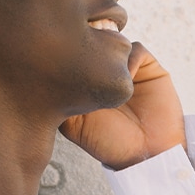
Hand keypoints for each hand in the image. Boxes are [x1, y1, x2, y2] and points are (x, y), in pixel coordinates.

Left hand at [59, 42, 184, 169]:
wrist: (146, 153)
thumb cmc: (107, 141)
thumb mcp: (73, 123)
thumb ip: (59, 99)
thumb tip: (47, 73)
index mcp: (84, 79)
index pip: (72, 54)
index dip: (68, 56)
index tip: (65, 67)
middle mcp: (104, 68)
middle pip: (92, 41)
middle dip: (87, 47)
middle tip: (85, 63)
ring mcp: (125, 66)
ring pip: (113, 41)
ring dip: (109, 54)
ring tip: (108, 77)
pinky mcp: (146, 66)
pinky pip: (135, 49)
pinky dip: (129, 60)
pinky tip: (127, 82)